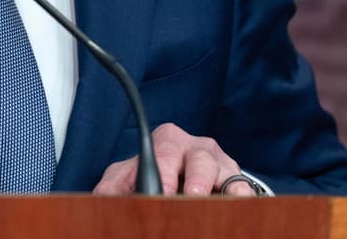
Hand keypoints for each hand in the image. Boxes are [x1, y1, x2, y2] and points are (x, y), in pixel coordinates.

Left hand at [93, 123, 254, 195]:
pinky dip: (242, 197)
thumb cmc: (149, 177)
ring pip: (226, 173)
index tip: (161, 194)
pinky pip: (244, 188)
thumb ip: (111, 187)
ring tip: (214, 203)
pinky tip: (239, 205)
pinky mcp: (238, 181)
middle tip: (189, 198)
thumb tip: (102, 201)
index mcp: (166, 141)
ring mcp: (221, 164)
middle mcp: (196, 147)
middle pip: (199, 161)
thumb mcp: (124, 178)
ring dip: (223, 190)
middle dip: (195, 182)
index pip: (163, 155)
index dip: (164, 176)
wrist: (180, 181)